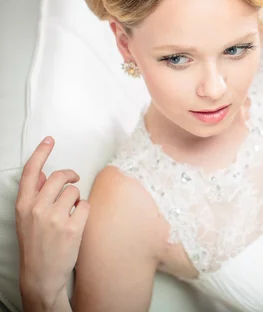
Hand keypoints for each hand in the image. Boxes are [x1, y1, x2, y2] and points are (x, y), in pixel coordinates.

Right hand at [15, 137, 89, 310]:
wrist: (41, 274)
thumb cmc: (36, 245)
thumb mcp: (26, 218)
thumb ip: (33, 195)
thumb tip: (39, 174)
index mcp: (24, 205)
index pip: (31, 172)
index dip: (40, 153)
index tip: (49, 140)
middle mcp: (37, 209)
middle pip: (59, 177)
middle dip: (69, 176)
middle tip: (73, 179)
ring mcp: (55, 218)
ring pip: (75, 191)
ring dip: (76, 198)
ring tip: (70, 213)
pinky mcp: (72, 228)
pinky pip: (86, 205)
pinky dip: (85, 211)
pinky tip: (77, 222)